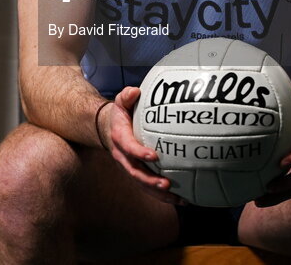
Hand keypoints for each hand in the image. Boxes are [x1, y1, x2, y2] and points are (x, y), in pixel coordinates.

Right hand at [101, 87, 184, 205]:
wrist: (108, 129)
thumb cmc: (120, 115)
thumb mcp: (120, 102)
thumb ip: (127, 96)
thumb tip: (136, 91)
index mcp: (120, 138)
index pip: (128, 147)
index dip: (139, 153)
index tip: (154, 156)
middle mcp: (123, 157)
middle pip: (135, 173)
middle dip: (150, 181)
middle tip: (166, 184)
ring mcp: (130, 167)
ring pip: (142, 185)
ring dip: (158, 193)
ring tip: (177, 198)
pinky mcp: (138, 173)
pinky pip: (149, 187)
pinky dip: (163, 195)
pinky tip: (182, 199)